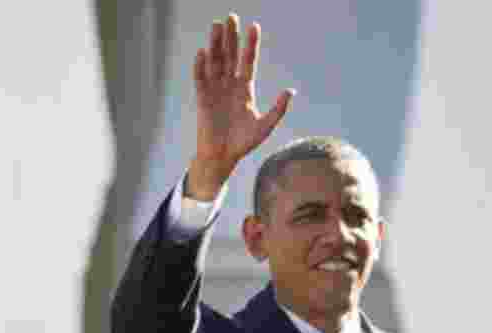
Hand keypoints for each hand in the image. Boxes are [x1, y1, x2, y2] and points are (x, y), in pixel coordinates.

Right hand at [187, 14, 294, 201]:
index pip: (248, 61)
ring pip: (215, 62)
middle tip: (231, 16)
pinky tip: (203, 52)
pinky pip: (201, 80)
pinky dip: (201, 66)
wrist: (222, 157)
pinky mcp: (203, 99)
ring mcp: (215, 90)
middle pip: (229, 55)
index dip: (251, 44)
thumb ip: (278, 109)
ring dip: (215, 44)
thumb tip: (289, 91)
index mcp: (244, 89)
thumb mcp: (265, 125)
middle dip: (230, 37)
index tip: (254, 26)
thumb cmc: (243, 142)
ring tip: (217, 26)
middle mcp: (229, 85)